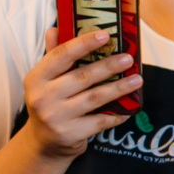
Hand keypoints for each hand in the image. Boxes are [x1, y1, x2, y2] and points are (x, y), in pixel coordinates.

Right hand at [23, 27, 141, 159]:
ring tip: (137, 80)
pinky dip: (116, 115)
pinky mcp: (70, 134)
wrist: (44, 145)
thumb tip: (56, 28)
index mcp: (36, 78)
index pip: (61, 55)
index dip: (84, 43)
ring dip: (119, 88)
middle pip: (82, 77)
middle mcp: (43, 97)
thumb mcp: (45, 82)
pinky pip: (99, 121)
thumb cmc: (49, 105)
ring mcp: (56, 117)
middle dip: (109, 66)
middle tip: (129, 58)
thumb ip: (53, 56)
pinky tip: (129, 109)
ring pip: (94, 98)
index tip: (105, 34)